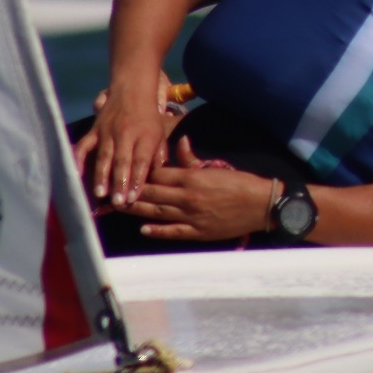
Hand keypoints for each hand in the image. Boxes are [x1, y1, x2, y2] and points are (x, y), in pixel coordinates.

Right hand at [73, 78, 173, 207]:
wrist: (132, 90)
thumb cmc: (148, 117)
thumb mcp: (160, 134)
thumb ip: (158, 155)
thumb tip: (155, 175)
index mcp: (145, 136)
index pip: (141, 161)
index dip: (137, 180)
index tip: (133, 197)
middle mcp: (126, 135)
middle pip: (122, 161)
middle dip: (119, 183)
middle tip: (118, 202)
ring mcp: (108, 132)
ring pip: (104, 156)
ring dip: (101, 176)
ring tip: (100, 194)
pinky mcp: (94, 130)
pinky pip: (84, 145)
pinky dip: (78, 159)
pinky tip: (76, 174)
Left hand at [122, 139, 279, 241]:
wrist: (261, 205)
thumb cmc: (240, 183)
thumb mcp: (215, 167)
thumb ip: (192, 158)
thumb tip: (179, 141)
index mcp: (192, 177)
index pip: (158, 175)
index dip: (141, 174)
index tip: (126, 173)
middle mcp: (187, 197)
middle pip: (152, 194)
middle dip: (131, 193)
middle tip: (110, 193)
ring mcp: (191, 216)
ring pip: (157, 212)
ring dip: (137, 210)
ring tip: (119, 208)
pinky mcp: (198, 231)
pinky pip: (173, 231)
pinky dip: (157, 230)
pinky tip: (143, 229)